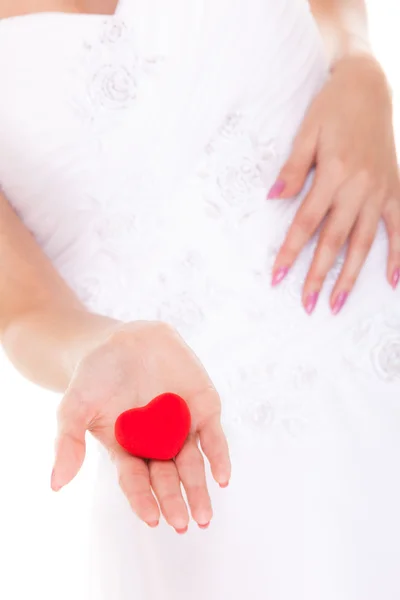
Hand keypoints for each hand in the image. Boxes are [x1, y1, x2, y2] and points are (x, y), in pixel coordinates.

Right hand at [51, 320, 230, 532]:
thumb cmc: (96, 375)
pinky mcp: (202, 407)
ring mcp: (181, 426)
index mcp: (127, 449)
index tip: (152, 519)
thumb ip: (68, 442)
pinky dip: (219, 456)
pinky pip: (214, 436)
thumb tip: (56, 484)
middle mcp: (156, 443)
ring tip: (202, 515)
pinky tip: (222, 477)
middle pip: (167, 477)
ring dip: (199, 489)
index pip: (136, 480)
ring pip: (193, 463)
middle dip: (174, 501)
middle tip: (182, 523)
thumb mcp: (75, 406)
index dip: (143, 500)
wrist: (124, 339)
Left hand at [268, 54, 399, 313]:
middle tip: (306, 305)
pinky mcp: (395, 189)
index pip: (306, 223)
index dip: (291, 252)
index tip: (278, 277)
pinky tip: (393, 281)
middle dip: (318, 275)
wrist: (368, 85)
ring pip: (364, 242)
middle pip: (334, 241)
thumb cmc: (332, 107)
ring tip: (338, 304)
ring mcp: (381, 191)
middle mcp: (360, 187)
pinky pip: (398, 227)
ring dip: (351, 276)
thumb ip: (293, 169)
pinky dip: (398, 255)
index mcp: (335, 173)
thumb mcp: (307, 132)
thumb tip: (273, 199)